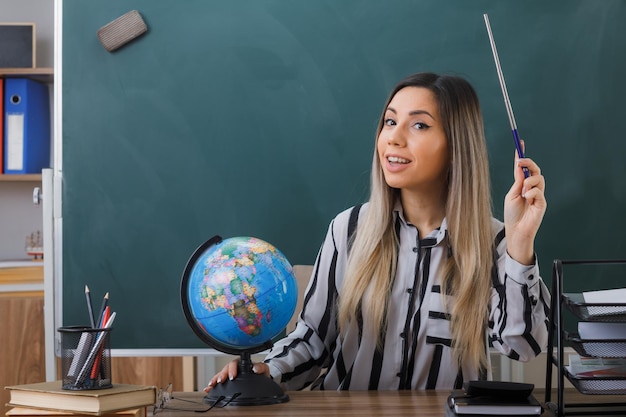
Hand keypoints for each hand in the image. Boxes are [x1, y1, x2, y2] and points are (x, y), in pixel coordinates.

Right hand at [203, 358, 270, 392]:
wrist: (260, 379)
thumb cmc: (260, 373)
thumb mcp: (263, 369)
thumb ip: (261, 367)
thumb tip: (255, 368)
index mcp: (241, 363)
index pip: (235, 363)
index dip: (232, 369)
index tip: (232, 376)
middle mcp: (234, 367)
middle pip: (225, 369)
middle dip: (222, 375)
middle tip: (220, 381)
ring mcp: (229, 374)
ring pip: (220, 375)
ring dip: (215, 380)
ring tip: (211, 385)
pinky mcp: (226, 381)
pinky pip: (218, 382)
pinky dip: (212, 385)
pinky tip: (208, 389)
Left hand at [503, 142, 546, 264]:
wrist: (516, 231)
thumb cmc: (512, 215)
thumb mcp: (511, 195)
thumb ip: (517, 182)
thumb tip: (519, 166)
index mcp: (522, 185)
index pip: (523, 167)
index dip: (522, 155)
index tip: (520, 143)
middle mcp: (532, 188)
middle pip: (535, 169)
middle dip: (529, 162)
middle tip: (520, 160)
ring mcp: (538, 195)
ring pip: (539, 178)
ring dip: (529, 181)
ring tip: (523, 192)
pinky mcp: (542, 203)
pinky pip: (539, 192)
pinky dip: (532, 192)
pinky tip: (527, 199)